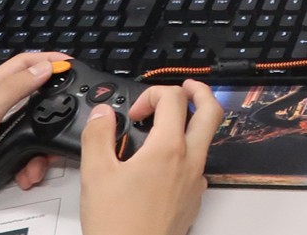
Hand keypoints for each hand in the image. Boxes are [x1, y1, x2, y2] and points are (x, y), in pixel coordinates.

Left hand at [0, 51, 68, 230]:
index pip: (24, 64)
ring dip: (41, 144)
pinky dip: (30, 164)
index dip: (48, 59)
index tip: (71, 64)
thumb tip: (43, 68)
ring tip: (42, 156)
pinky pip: (22, 155)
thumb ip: (14, 90)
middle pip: (33, 96)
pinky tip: (27, 173)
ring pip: (31, 129)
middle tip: (70, 111)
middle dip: (52, 105)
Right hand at [80, 79, 222, 234]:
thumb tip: (103, 113)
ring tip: (166, 125)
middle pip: (211, 110)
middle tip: (185, 86)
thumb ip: (98, 135)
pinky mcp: (194, 199)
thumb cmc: (117, 226)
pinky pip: (198, 164)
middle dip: (199, 91)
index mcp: (168, 149)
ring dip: (191, 122)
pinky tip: (161, 163)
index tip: (134, 113)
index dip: (152, 94)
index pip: (174, 97)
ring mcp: (196, 181)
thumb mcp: (95, 175)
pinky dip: (185, 151)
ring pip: (206, 138)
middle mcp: (189, 161)